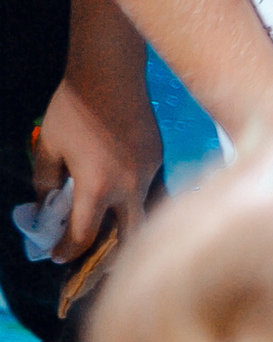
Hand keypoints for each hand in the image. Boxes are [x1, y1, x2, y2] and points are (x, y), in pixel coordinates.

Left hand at [33, 71, 160, 264]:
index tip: (58, 257)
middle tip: (94, 262)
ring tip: (113, 235)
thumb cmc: (73, 111)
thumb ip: (45, 180)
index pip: (84, 235)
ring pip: (143, 216)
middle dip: (110, 257)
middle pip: (127, 239)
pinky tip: (124, 194)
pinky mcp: (158, 162)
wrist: (110, 79)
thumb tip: (47, 203)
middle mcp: (128, 191)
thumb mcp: (49, 145)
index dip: (68, 251)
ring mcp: (148, 177)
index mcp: (97, 189)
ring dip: (127, 230)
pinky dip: (135, 201)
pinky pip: (149, 191)